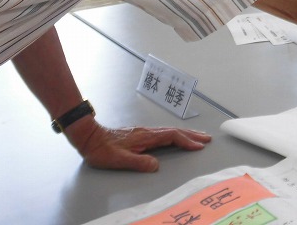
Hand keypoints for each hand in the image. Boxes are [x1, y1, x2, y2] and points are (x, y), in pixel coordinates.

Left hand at [66, 117, 210, 171]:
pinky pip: (164, 132)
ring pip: (170, 131)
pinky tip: (176, 137)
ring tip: (197, 136)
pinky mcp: (141, 134)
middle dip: (192, 135)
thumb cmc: (102, 150)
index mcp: (146, 137)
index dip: (187, 141)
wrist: (89, 137)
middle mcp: (148, 132)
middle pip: (175, 131)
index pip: (172, 137)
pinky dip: (176, 134)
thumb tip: (156, 165)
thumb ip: (138, 162)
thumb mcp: (118, 160)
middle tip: (207, 138)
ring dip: (186, 133)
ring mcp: (145, 132)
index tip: (199, 146)